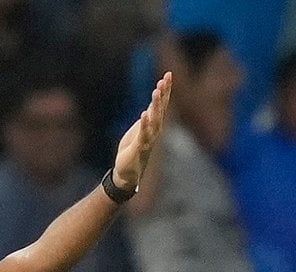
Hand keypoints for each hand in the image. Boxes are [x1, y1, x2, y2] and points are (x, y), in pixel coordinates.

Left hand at [113, 72, 171, 189]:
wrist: (127, 172)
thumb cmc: (133, 149)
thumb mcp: (140, 130)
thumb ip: (147, 118)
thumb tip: (151, 105)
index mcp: (155, 124)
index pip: (162, 104)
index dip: (166, 89)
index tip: (168, 75)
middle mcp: (155, 130)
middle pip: (161, 108)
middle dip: (163, 93)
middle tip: (166, 78)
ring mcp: (148, 138)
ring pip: (154, 119)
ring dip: (155, 105)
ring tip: (156, 91)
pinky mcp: (139, 147)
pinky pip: (143, 134)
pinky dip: (144, 124)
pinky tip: (144, 114)